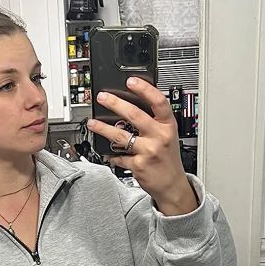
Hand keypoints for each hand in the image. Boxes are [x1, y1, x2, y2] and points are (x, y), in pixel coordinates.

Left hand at [87, 77, 197, 215]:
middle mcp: (159, 137)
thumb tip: (134, 105)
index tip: (131, 81)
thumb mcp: (168, 136)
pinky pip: (119, 157)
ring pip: (121, 136)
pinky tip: (107, 153)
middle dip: (115, 103)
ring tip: (92, 124)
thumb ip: (155, 121)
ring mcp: (148, 152)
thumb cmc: (168, 159)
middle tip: (102, 97)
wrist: (172, 185)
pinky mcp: (138, 165)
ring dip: (103, 129)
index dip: (144, 89)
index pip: (158, 102)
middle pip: (134, 115)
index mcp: (168, 126)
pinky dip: (112, 155)